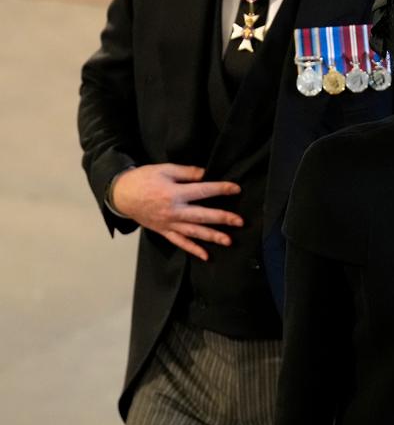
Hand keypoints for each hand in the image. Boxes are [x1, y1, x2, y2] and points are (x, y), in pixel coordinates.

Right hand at [111, 163, 242, 260]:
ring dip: (212, 236)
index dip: (221, 189)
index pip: (203, 191)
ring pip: (194, 232)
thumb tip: (205, 174)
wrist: (122, 195)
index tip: (236, 189)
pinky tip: (206, 255)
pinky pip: (180, 242)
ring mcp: (169, 223)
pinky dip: (193, 249)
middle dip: (222, 218)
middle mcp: (174, 211)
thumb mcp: (164, 169)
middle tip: (240, 221)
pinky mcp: (164, 231)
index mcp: (175, 193)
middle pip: (202, 215)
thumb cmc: (143, 179)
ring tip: (229, 241)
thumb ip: (186, 172)